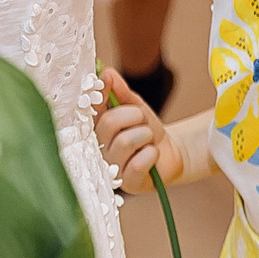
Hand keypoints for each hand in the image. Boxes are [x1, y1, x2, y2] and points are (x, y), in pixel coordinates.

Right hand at [96, 69, 179, 192]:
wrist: (169, 153)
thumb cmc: (147, 130)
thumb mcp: (135, 107)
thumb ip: (121, 91)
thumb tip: (107, 74)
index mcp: (96, 128)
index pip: (89, 109)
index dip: (99, 95)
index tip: (107, 83)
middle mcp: (98, 148)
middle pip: (108, 124)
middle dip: (133, 116)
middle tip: (142, 120)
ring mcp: (111, 167)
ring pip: (125, 141)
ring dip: (145, 135)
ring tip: (148, 139)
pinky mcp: (128, 183)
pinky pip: (138, 164)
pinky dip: (151, 154)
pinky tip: (152, 154)